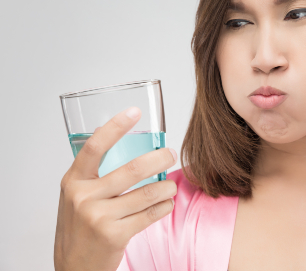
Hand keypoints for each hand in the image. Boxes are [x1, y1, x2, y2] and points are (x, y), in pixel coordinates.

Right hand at [54, 107, 176, 270]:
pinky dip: (164, 206)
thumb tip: (108, 132)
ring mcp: (99, 217)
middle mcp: (83, 197)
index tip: (135, 111)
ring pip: (147, 194)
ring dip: (166, 187)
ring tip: (171, 184)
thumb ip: (91, 169)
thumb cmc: (78, 226)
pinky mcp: (115, 235)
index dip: (116, 127)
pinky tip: (166, 203)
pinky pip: (150, 215)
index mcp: (73, 181)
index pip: (94, 147)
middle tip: (170, 154)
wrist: (73, 267)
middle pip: (131, 169)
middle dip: (159, 158)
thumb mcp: (75, 194)